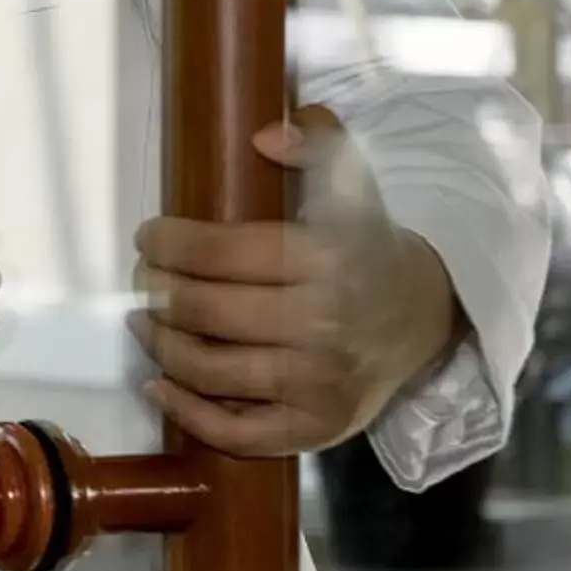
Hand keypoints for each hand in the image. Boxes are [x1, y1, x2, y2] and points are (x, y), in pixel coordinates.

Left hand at [131, 106, 461, 456]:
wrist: (427, 315)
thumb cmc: (367, 246)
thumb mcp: (352, 182)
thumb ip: (316, 143)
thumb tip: (263, 136)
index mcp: (326, 262)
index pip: (218, 253)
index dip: (167, 243)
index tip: (149, 238)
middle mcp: (323, 326)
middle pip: (204, 312)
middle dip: (157, 293)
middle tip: (144, 281)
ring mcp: (320, 384)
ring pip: (211, 370)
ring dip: (161, 346)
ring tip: (143, 324)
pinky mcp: (318, 427)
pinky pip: (241, 433)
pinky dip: (190, 414)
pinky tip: (158, 386)